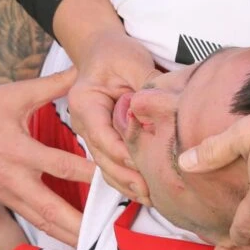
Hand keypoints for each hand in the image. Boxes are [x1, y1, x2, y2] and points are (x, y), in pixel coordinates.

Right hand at [0, 67, 96, 246]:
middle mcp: (16, 179)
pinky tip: (69, 239)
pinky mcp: (5, 200)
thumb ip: (53, 84)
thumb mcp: (15, 94)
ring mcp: (9, 194)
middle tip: (107, 233)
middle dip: (80, 224)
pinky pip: (33, 219)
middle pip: (53, 210)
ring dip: (68, 235)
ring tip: (94, 245)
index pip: (63, 166)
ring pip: (43, 222)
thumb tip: (81, 69)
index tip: (116, 178)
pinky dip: (52, 230)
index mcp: (21, 152)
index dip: (92, 173)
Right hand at [66, 28, 157, 201]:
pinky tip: (144, 192)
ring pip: (106, 166)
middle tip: (151, 191)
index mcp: (84, 103)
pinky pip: (112, 164)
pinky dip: (126, 179)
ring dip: (127, 184)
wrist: (102, 51)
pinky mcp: (102, 140)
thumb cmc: (115, 54)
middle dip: (126, 177)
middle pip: (103, 157)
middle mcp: (83, 122)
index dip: (123, 154)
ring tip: (150, 198)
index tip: (145, 165)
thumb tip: (167, 106)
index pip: (102, 135)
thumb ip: (147, 84)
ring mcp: (90, 134)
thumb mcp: (132, 62)